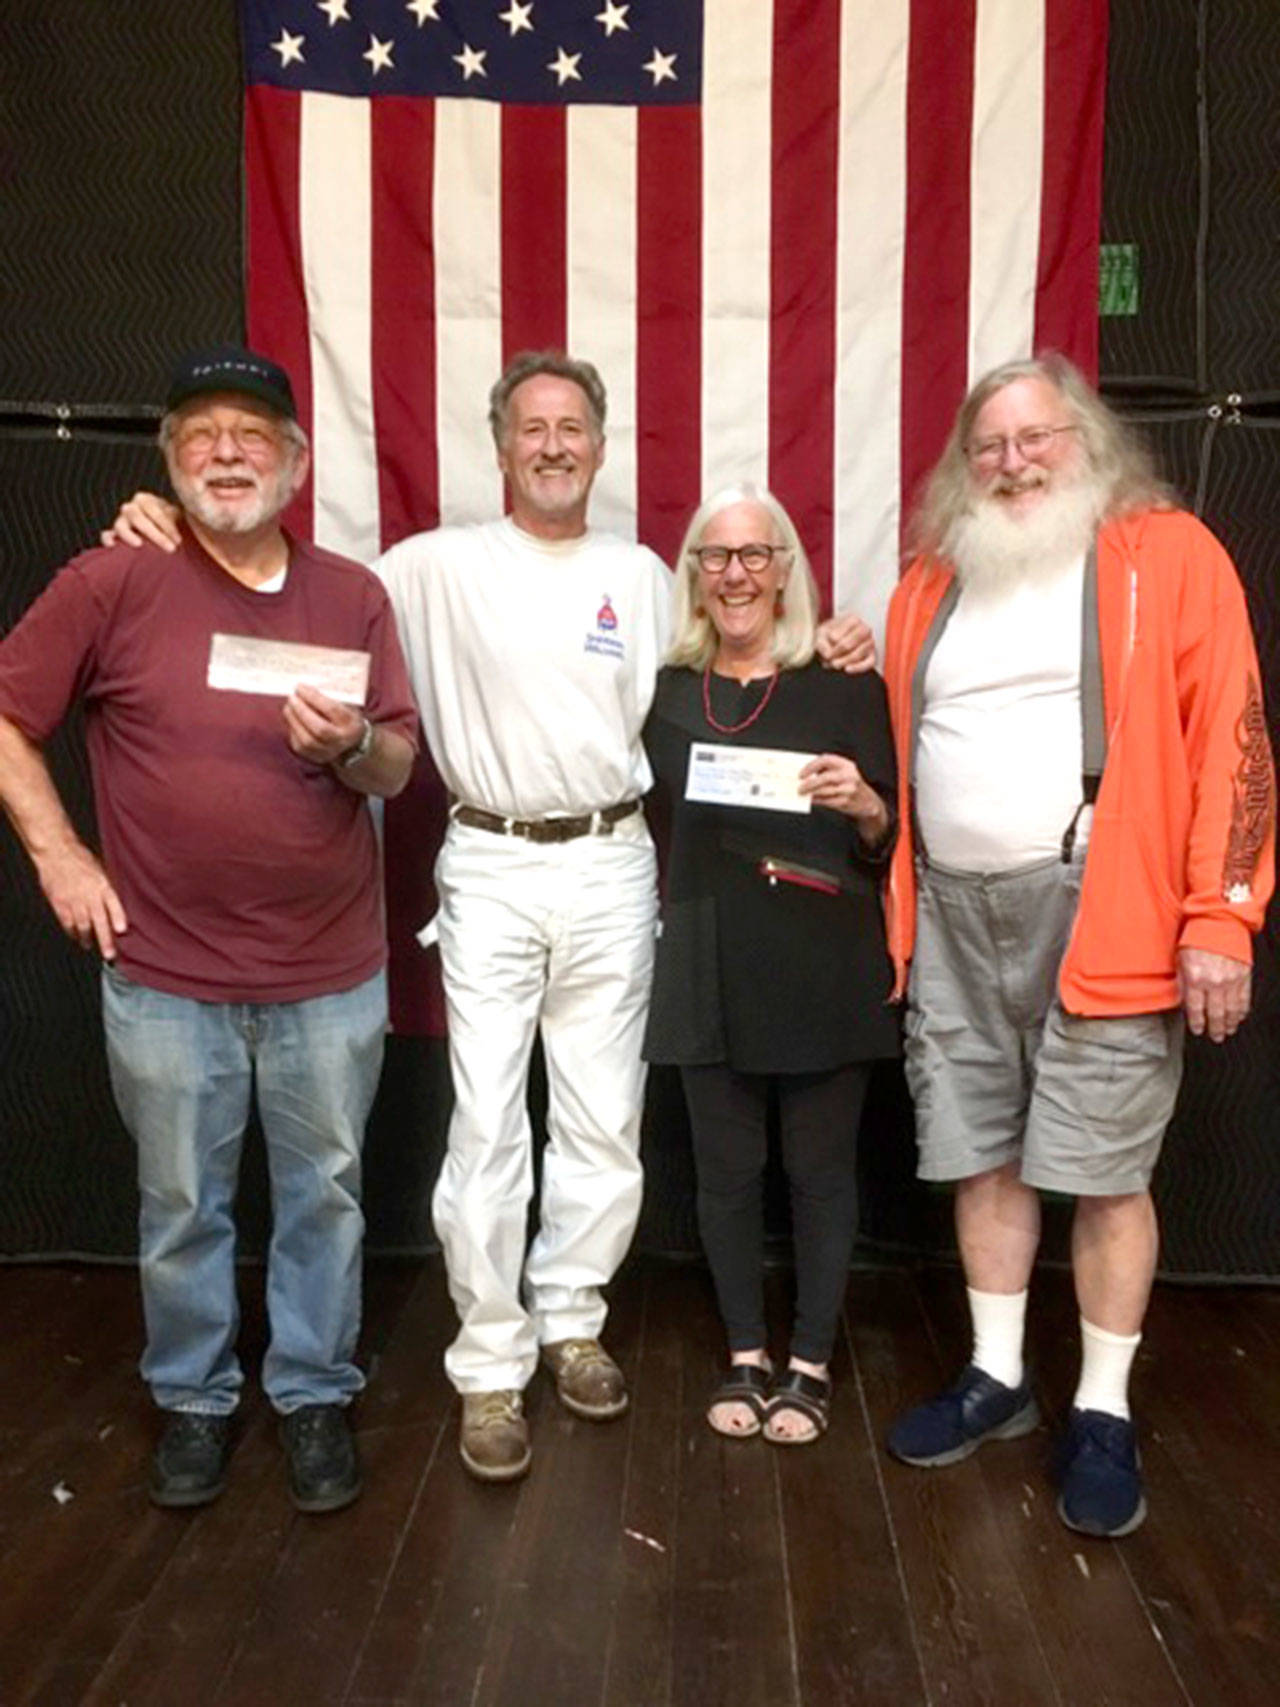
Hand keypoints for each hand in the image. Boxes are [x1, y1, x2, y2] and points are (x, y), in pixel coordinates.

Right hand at [37, 842, 128, 959]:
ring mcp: (73, 900)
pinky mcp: (59, 903)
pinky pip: (67, 922)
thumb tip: (118, 903)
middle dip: (105, 940)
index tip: (122, 931)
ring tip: (90, 946)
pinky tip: (76, 936)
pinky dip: (72, 931)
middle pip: (99, 921)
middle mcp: (89, 894)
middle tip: (110, 955)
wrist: (56, 852)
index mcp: (103, 884)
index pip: (114, 904)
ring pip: (83, 925)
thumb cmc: (81, 858)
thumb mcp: (102, 869)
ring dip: (87, 939)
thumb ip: (108, 887)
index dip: (118, 918)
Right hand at [100, 491, 181, 550]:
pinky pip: (106, 535)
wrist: (165, 539)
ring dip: (129, 535)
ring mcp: (121, 522)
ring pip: (120, 525)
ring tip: (140, 544)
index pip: (153, 509)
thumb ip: (181, 515)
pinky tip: (114, 547)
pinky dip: (109, 540)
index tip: (178, 540)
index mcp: (146, 500)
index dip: (166, 525)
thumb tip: (198, 506)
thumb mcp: (179, 517)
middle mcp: (132, 508)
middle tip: (170, 548)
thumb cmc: (174, 527)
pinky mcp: (114, 535)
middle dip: (154, 532)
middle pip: (136, 515)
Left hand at [283, 684, 367, 766]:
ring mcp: (328, 752)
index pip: (332, 710)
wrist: (352, 745)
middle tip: (291, 697)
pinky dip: (293, 730)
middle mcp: (341, 741)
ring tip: (288, 707)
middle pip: (319, 728)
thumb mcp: (348, 706)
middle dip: (301, 711)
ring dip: (293, 720)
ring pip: (306, 740)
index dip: (314, 698)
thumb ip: (332, 697)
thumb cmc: (347, 718)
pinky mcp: (315, 758)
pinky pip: (299, 745)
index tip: (300, 687)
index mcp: (351, 724)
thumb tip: (307, 687)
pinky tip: (292, 719)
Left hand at [798, 752, 888, 835]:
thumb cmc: (850, 785)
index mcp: (847, 765)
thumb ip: (827, 771)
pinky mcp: (845, 801)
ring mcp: (848, 789)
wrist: (868, 802)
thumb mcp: (843, 773)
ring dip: (811, 792)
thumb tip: (805, 775)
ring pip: (824, 790)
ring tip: (802, 793)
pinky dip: (816, 800)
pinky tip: (811, 799)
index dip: (811, 766)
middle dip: (809, 783)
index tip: (801, 774)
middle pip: (825, 777)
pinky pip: (827, 800)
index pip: (826, 760)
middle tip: (799, 787)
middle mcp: (849, 776)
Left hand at [815, 612, 875, 674]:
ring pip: (857, 654)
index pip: (839, 636)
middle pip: (848, 645)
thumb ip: (821, 643)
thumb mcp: (821, 635)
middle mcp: (865, 629)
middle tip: (828, 659)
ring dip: (843, 661)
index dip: (829, 645)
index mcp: (853, 620)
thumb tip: (828, 654)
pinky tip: (847, 669)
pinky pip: (868, 663)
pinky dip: (857, 667)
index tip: (823, 648)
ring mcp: (870, 642)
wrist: (835, 641)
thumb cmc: (829, 635)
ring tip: (834, 664)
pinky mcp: (872, 655)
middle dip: (836, 654)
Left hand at [1177, 946, 1250, 1042]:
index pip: (1196, 1009)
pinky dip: (1241, 1011)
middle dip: (1215, 1028)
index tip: (1198, 1030)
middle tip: (1215, 1036)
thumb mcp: (1180, 960)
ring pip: (1232, 1010)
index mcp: (1196, 979)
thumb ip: (1184, 983)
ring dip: (1229, 1023)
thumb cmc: (1198, 938)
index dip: (1197, 1023)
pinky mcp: (1244, 976)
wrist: (1219, 922)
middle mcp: (1215, 982)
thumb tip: (1185, 1002)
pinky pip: (1244, 999)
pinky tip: (1239, 1017)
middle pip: (1216, 1014)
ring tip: (1227, 1031)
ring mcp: (1232, 980)